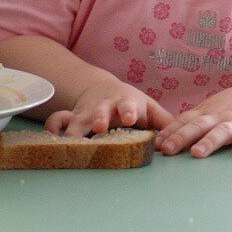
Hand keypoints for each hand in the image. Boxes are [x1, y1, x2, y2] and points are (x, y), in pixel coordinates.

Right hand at [44, 78, 174, 136]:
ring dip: (74, 129)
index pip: (129, 106)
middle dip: (99, 118)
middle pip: (100, 112)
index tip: (131, 118)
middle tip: (99, 127)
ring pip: (77, 119)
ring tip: (72, 141)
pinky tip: (51, 139)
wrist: (102, 90)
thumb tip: (180, 138)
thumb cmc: (130, 104)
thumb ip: (165, 122)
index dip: (130, 111)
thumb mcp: (150, 109)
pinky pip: (58, 121)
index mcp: (126, 104)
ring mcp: (86, 113)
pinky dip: (53, 128)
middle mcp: (104, 108)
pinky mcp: (71, 118)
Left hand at [155, 79, 231, 157]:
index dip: (171, 131)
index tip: (156, 143)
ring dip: (209, 142)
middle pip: (199, 126)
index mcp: (208, 112)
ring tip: (197, 153)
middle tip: (167, 150)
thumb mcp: (214, 108)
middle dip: (181, 137)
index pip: (186, 121)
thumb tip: (167, 135)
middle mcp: (221, 116)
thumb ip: (195, 120)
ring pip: (222, 132)